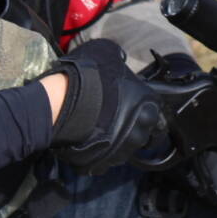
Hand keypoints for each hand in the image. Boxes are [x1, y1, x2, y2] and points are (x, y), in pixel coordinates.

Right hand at [45, 39, 164, 172]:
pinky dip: (95, 152)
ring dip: (112, 140)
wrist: (62, 102)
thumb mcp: (108, 53)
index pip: (154, 112)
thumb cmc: (90, 75)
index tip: (128, 104)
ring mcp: (121, 152)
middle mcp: (140, 133)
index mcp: (149, 108)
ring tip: (94, 128)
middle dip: (127, 125)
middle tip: (109, 115)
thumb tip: (117, 58)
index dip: (139, 107)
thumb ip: (118, 59)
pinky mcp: (101, 164)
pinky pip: (101, 159)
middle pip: (138, 132)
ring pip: (121, 148)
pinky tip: (83, 140)